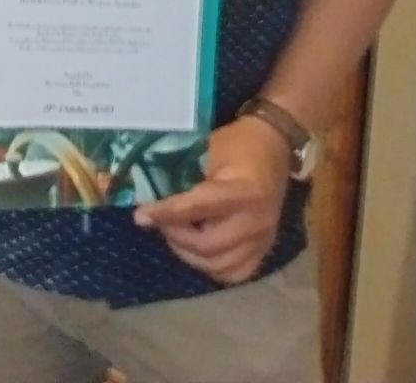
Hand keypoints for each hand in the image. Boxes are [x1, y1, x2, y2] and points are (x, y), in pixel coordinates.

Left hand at [131, 116, 293, 283]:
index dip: (166, 212)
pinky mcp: (265, 249)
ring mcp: (264, 239)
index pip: (199, 208)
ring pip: (218, 264)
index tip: (140, 215)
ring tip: (174, 232)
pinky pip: (234, 272)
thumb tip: (146, 191)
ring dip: (189, 253)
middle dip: (174, 235)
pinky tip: (196, 248)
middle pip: (207, 245)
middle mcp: (258, 221)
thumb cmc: (237, 143)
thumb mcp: (208, 147)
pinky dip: (210, 265)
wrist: (274, 145)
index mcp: (245, 191)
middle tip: (157, 220)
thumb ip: (182, 172)